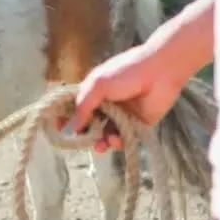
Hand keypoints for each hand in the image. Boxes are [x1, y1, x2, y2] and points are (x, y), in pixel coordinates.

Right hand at [70, 44, 186, 152]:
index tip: (58, 129)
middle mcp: (106, 104)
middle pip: (90, 124)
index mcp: (94, 91)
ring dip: (101, 141)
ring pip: (105, 133)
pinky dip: (117, 141)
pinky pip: (124, 137)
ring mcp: (122, 115)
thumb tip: (72, 127)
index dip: (67, 118)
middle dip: (85, 134)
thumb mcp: (99, 85)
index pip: (75, 107)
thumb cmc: (126, 72)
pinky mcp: (137, 124)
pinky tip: (116, 140)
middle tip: (81, 142)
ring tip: (100, 147)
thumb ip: (84, 106)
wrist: (160, 72)